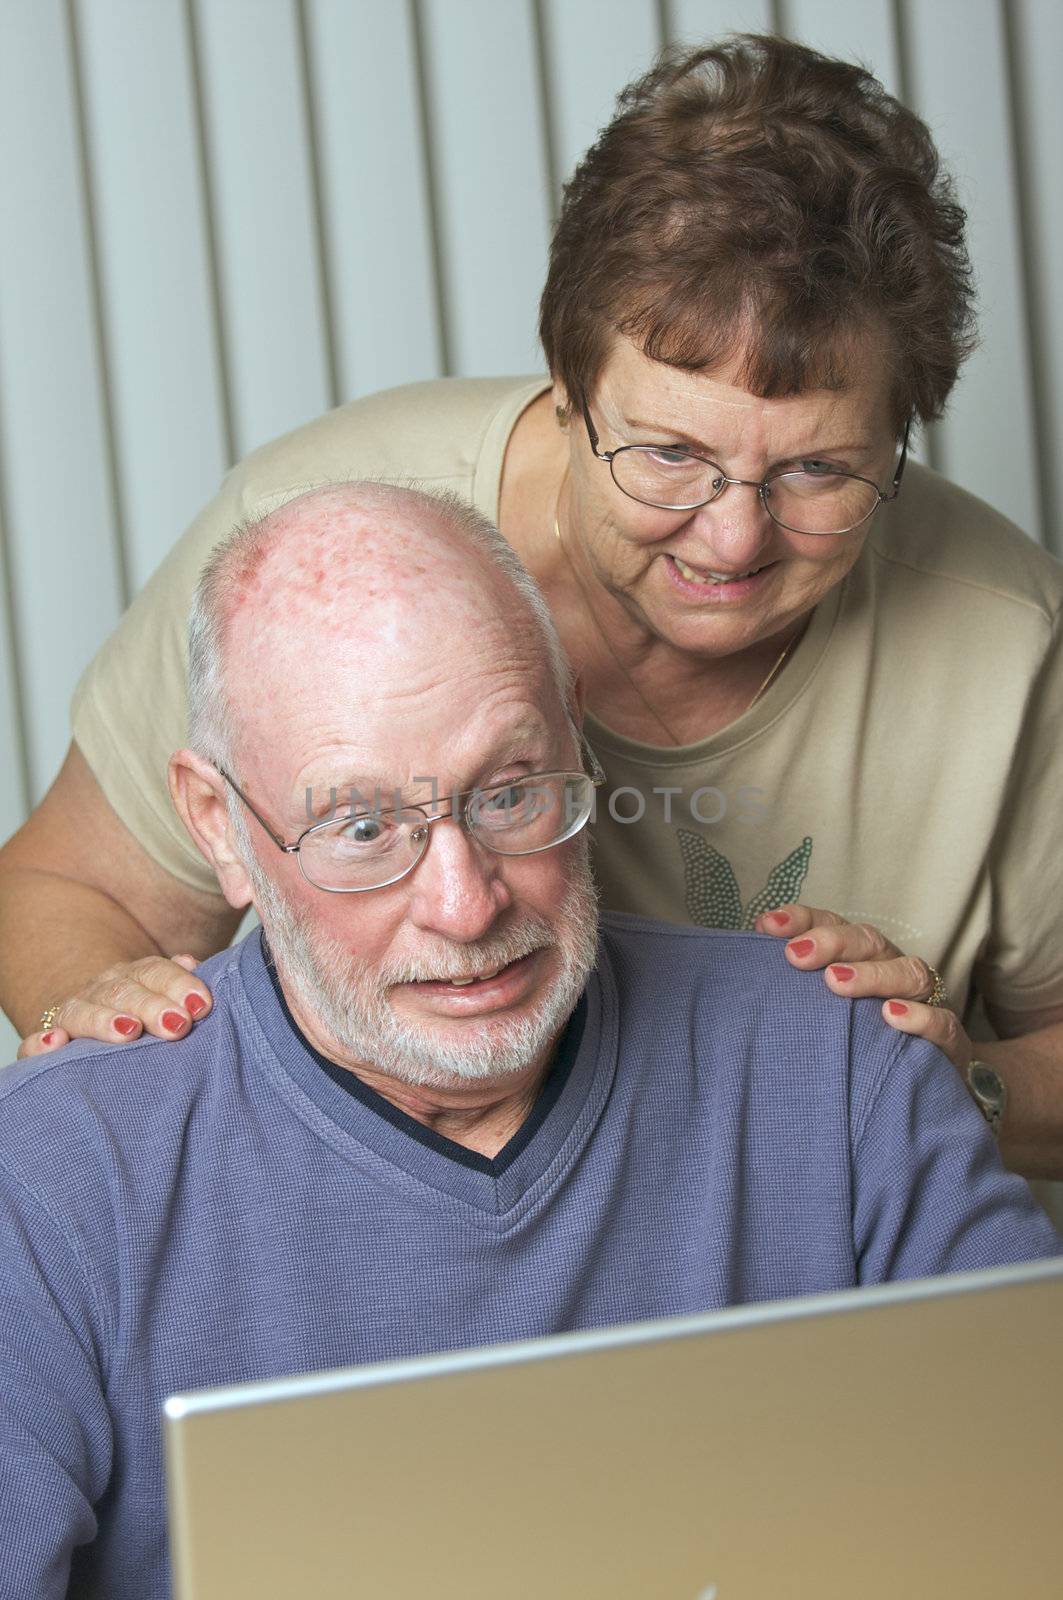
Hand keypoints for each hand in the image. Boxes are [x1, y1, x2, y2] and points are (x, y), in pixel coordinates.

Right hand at [17, 954, 212, 1057]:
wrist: (98, 1016)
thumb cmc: (144, 1012)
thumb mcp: (163, 993)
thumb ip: (178, 980)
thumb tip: (191, 963)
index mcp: (133, 976)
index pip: (155, 972)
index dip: (178, 984)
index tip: (200, 1004)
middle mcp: (102, 989)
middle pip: (124, 991)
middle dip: (151, 1006)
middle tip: (177, 1024)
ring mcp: (74, 1012)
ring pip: (83, 1011)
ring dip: (104, 1020)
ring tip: (129, 1031)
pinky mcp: (49, 1040)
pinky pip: (33, 1043)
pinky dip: (40, 1043)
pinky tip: (55, 1043)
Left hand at [753, 903, 972, 1075]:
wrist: (925, 1095)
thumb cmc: (862, 1044)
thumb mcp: (824, 1015)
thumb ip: (793, 991)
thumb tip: (747, 964)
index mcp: (862, 960)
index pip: (834, 926)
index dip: (803, 920)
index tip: (768, 926)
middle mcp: (893, 973)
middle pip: (870, 942)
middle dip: (833, 942)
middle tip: (797, 955)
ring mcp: (925, 1005)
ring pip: (909, 973)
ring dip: (871, 974)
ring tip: (836, 982)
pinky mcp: (950, 1044)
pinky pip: (943, 1024)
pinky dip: (919, 1017)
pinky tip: (891, 1017)